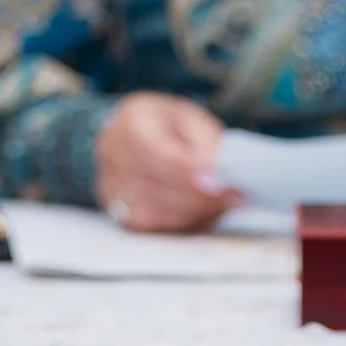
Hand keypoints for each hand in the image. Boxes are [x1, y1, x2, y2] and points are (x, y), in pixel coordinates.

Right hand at [94, 92, 237, 231]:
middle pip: (153, 185)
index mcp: (131, 119)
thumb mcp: (195, 122)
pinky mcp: (118, 212)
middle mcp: (111, 152)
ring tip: (222, 204)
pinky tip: (202, 212)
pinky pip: (151, 226)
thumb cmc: (174, 128)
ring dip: (193, 212)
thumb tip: (217, 178)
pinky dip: (181, 222)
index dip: (186, 171)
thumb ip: (206, 147)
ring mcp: (110, 184)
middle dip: (198, 196)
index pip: (152, 150)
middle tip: (235, 197)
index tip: (220, 183)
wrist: (145, 137)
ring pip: (152, 211)